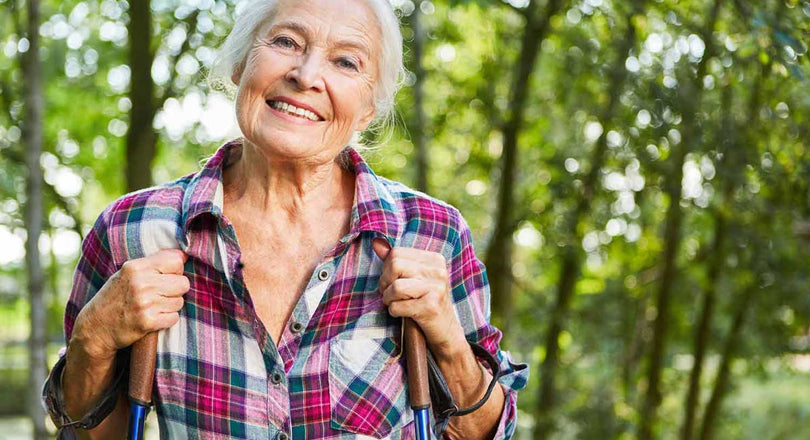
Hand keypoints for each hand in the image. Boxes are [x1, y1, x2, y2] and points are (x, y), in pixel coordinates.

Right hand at [72, 249, 189, 359]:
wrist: (95, 328)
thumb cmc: (115, 298)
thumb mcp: (128, 273)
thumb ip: (154, 263)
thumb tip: (184, 255)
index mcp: (136, 267)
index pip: (176, 261)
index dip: (176, 271)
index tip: (166, 277)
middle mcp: (141, 283)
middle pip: (183, 283)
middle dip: (176, 291)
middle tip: (160, 295)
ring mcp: (144, 303)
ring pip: (179, 302)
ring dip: (170, 306)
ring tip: (153, 307)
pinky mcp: (147, 322)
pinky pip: (174, 318)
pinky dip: (166, 320)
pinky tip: (152, 318)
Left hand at [372, 239, 466, 356]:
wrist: (446, 330)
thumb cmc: (425, 302)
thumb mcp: (413, 278)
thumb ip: (395, 260)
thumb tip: (376, 242)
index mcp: (434, 259)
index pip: (397, 253)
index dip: (387, 269)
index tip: (391, 282)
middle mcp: (438, 271)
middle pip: (395, 266)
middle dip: (385, 282)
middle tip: (389, 294)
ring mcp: (436, 288)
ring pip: (396, 286)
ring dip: (388, 299)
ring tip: (395, 304)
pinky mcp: (431, 307)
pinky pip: (398, 306)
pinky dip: (394, 312)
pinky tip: (402, 314)